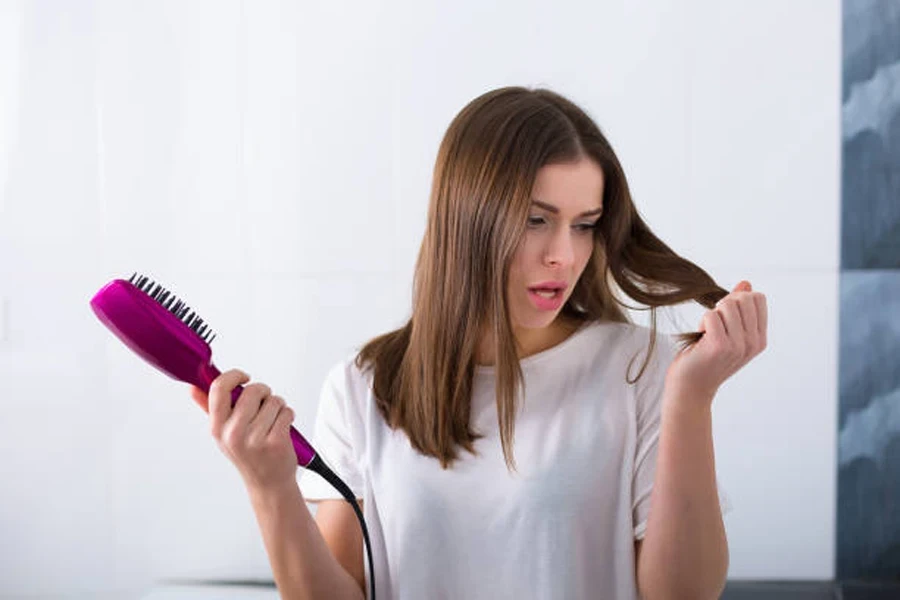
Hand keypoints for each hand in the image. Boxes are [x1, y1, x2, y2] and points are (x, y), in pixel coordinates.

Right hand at [190, 369, 297, 491]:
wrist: (268, 483)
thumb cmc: (248, 454)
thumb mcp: (224, 434)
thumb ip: (209, 408)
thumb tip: (194, 387)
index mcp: (217, 428)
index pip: (219, 388)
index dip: (234, 375)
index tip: (244, 377)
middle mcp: (233, 434)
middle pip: (252, 390)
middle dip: (264, 391)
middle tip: (265, 402)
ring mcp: (254, 439)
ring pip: (273, 400)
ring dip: (278, 405)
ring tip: (273, 419)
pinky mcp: (275, 442)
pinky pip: (286, 412)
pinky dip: (288, 415)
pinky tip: (282, 427)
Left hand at [665, 281, 767, 407]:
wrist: (691, 388)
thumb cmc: (705, 359)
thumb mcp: (728, 333)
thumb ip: (738, 309)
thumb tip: (746, 283)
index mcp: (759, 339)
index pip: (758, 298)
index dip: (738, 300)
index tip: (726, 319)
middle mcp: (753, 343)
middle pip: (743, 298)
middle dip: (724, 305)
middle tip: (714, 326)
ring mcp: (738, 345)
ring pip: (727, 304)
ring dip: (712, 315)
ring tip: (707, 334)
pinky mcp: (719, 346)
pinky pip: (711, 314)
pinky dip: (702, 322)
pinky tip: (701, 339)